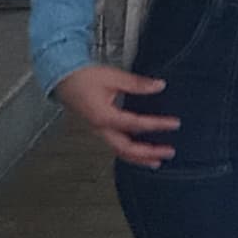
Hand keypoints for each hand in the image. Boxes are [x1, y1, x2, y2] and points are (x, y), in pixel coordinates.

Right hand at [53, 66, 177, 168]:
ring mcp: (99, 131)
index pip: (135, 124)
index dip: (156, 125)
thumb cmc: (84, 78)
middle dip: (148, 153)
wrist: (63, 79)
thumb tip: (158, 86)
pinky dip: (129, 152)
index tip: (173, 124)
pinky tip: (140, 153)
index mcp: (103, 116)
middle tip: (168, 152)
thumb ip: (137, 83)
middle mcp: (100, 128)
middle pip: (126, 148)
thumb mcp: (113, 77)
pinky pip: (115, 146)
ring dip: (139, 158)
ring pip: (119, 151)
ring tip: (156, 161)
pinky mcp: (99, 130)